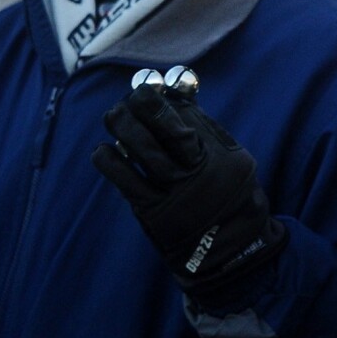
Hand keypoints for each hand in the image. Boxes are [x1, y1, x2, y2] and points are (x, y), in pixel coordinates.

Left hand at [92, 85, 286, 298]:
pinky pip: (125, 180)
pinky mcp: (154, 212)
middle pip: (169, 131)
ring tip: (114, 116)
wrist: (230, 250)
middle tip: (130, 98)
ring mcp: (176, 194)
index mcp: (223, 157)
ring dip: (123, 127)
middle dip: (144, 107)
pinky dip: (110, 160)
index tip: (150, 88)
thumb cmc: (227, 194)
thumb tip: (176, 93)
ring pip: (143, 151)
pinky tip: (105, 150)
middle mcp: (201, 173)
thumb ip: (205, 129)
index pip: (190, 120)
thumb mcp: (231, 160)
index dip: (165, 102)